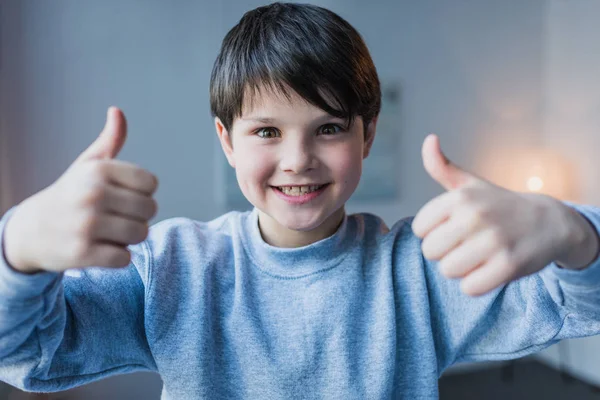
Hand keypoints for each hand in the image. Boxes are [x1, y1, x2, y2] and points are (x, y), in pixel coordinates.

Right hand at [3, 107, 158, 273]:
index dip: (141, 193)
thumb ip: (109, 141)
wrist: (30, 231)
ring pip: (141, 234)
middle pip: (150, 210)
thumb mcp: (87, 165)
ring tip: (109, 232)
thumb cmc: (69, 195)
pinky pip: (125, 258)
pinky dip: (118, 257)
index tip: (122, 196)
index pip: (151, 183)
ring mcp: (87, 224)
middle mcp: (92, 194)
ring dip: (129, 238)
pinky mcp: (83, 252)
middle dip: (138, 217)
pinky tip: (100, 248)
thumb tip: (117, 112)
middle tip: (116, 217)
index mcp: (98, 170)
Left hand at [411, 134, 584, 296]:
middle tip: (466, 244)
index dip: (433, 232)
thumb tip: (428, 139)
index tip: (452, 227)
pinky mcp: (508, 265)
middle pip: (430, 252)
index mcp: (460, 196)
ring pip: (448, 271)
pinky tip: (490, 269)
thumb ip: (442, 167)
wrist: (548, 222)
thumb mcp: (470, 184)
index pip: (419, 229)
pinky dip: (476, 284)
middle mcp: (475, 215)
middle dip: (445, 253)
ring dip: (461, 269)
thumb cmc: (497, 205)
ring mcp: (493, 240)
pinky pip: (470, 288)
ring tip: (478, 256)